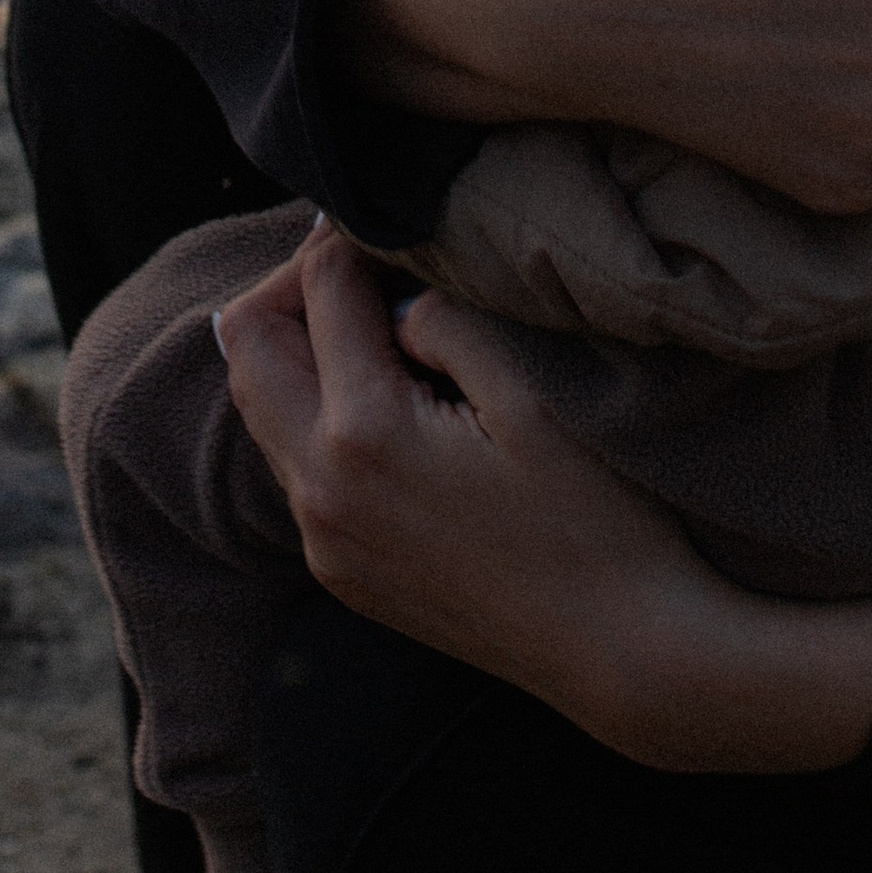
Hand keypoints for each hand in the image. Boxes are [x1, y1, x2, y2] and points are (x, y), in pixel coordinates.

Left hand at [219, 223, 871, 771]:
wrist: (623, 656)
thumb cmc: (595, 519)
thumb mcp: (528, 395)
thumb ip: (443, 321)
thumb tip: (392, 292)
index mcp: (364, 436)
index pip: (320, 291)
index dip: (351, 237)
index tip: (390, 217)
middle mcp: (321, 493)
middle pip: (247, 347)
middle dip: (293, 288)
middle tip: (363, 265)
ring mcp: (326, 543)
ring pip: (261, 410)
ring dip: (299, 351)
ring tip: (374, 322)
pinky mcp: (343, 575)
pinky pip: (293, 467)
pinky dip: (316, 414)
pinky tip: (385, 398)